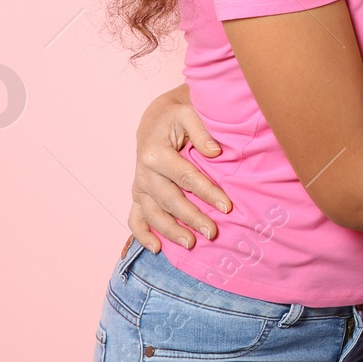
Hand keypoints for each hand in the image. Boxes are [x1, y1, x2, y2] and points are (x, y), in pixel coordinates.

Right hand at [128, 85, 232, 252]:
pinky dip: (142, 234)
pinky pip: (135, 218)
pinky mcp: (138, 194)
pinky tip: (156, 248)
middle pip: (170, 200)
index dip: (207, 192)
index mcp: (155, 152)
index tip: (227, 206)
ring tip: (191, 244)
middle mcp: (143, 172)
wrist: (156, 118)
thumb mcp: (189, 114)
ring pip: (153, 213)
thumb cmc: (177, 117)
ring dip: (170, 231)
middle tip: (212, 232)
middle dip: (192, 217)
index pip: (185, 177)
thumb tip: (215, 152)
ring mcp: (139, 185)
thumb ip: (201, 132)